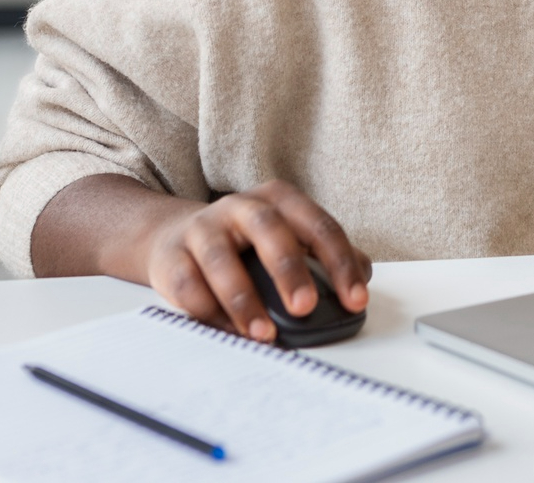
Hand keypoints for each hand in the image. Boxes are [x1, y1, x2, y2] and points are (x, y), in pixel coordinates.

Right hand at [141, 180, 372, 341]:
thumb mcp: (288, 237)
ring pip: (221, 259)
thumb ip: (324, 255)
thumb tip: (362, 275)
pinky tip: (227, 332)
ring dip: (244, 299)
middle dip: (289, 270)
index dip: (340, 263)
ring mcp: (203, 228)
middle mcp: (242, 208)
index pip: (318, 226)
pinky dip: (208, 312)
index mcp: (279, 200)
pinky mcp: (171, 256)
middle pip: (270, 230)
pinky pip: (187, 284)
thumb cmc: (245, 243)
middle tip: (305, 307)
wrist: (173, 236)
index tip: (356, 300)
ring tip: (264, 333)